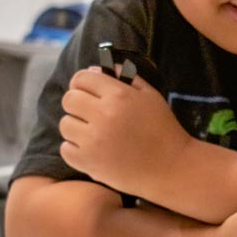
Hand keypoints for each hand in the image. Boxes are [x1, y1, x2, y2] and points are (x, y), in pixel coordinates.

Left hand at [58, 68, 187, 195]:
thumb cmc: (163, 129)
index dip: (83, 83)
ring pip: (65, 124)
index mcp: (118, 95)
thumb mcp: (150, 96)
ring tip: (93, 133)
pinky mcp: (88, 162)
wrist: (171, 167)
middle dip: (78, 103)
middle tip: (91, 113)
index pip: (81, 78)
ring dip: (77, 127)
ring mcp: (93, 140)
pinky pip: (65, 149)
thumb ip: (125, 78)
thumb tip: (96, 69)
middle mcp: (102, 115)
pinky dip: (75, 149)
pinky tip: (92, 150)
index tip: (88, 91)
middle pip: (69, 99)